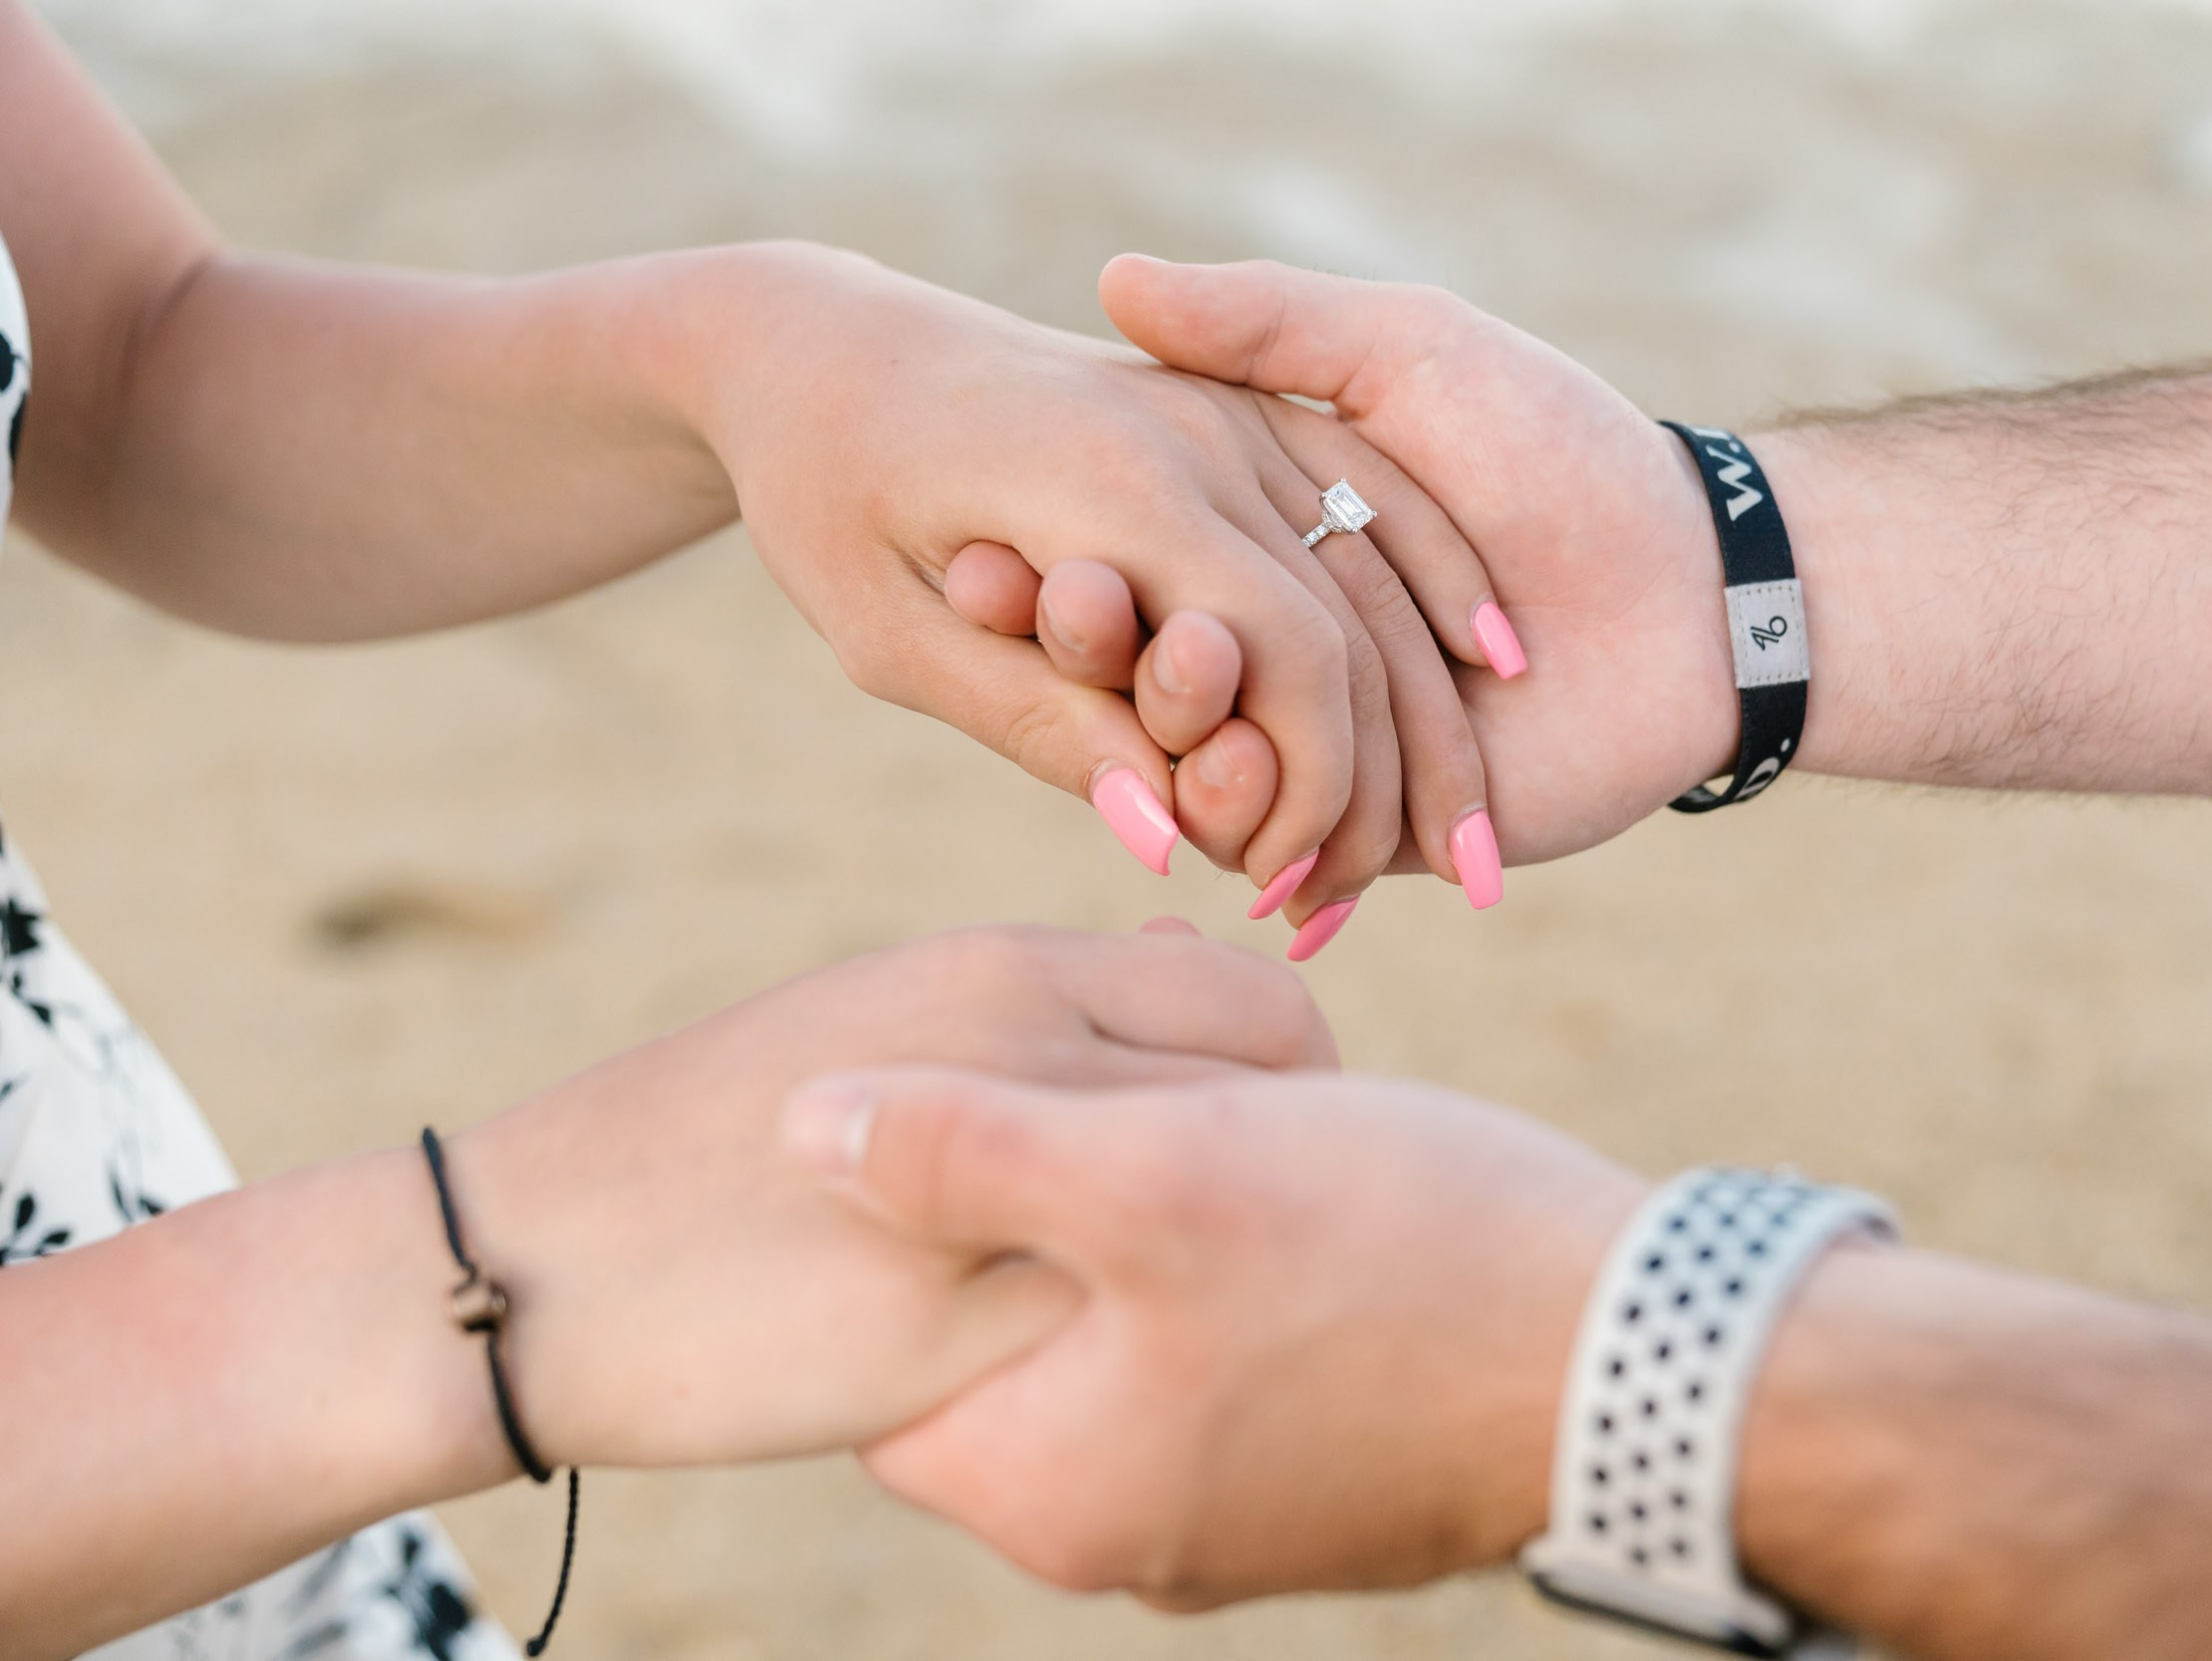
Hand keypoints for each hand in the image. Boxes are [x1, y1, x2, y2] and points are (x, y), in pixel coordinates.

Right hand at [444, 925, 1334, 1469]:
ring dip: (1236, 1255)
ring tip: (1199, 1301)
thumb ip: (1049, 1004)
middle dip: (1301, 1162)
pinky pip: (1128, 1342)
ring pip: (1217, 1218)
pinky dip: (1150, 1352)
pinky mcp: (970, 1342)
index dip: (1294, 1073)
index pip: (1256, 999)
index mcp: (1008, 972)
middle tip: (1262, 1229)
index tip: (1276, 1135)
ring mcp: (1009, 1198)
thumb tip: (1186, 965)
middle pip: (1276, 1101)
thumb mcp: (888, 1020)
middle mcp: (1031, 1060)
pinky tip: (1114, 1376)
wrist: (536, 1262)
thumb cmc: (712, 1137)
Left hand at [683, 244, 1500, 915]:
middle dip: (1384, 774)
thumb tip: (1163, 838)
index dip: (1314, 788)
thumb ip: (1038, 726)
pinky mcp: (1243, 397)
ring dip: (1427, 703)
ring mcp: (1234, 401)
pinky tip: (1491, 664)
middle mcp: (1203, 427)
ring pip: (1380, 567)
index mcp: (1120, 483)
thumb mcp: (895, 636)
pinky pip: (1372, 496)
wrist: (821, 345)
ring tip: (1458, 836)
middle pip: (1354, 623)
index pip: (1291, 656)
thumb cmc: (829, 501)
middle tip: (1377, 892)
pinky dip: (1436, 586)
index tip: (1286, 887)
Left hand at [788, 1066, 1644, 1606]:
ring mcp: (1227, 1526)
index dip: (917, 1211)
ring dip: (1147, 1230)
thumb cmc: (1396, 1254)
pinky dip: (1229, 1277)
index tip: (981, 1106)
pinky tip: (1293, 1185)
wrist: (1649, 1361)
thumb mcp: (1156, 1170)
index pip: (893, 1352)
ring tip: (1212, 1120)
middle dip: (1046, 1204)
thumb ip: (960, 1151)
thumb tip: (797, 1128)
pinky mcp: (1316, 1489)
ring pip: (1122, 1342)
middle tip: (1111, 1088)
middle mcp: (1122, 1538)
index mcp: (1050, 1485)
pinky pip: (1217, 1369)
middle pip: (1011, 1340)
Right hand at [1089, 255, 1741, 865]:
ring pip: (1207, 771)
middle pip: (1152, 677)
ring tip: (1126, 735)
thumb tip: (1114, 279)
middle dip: (1088, 667)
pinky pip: (1297, 849)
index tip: (972, 555)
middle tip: (1029, 635)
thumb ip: (1270, 323)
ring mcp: (1335, 743)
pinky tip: (1202, 823)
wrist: (1698, 589)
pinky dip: (1252, 835)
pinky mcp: (1384, 830)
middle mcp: (1289, 646)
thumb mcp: (1408, 353)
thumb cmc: (1561, 451)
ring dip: (1160, 756)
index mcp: (1275, 540)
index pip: (1136, 569)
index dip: (1061, 574)